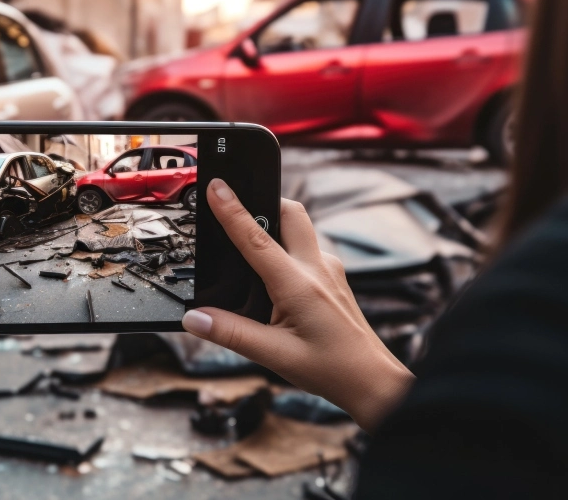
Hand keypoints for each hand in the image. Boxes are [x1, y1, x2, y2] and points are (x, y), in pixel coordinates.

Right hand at [182, 180, 413, 432]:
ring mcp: (329, 271)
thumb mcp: (274, 356)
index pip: (256, 239)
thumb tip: (195, 318)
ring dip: (275, 225)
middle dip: (264, 199)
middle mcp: (317, 270)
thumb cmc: (332, 369)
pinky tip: (275, 275)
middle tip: (237, 200)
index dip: (231, 210)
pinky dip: (286, 249)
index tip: (216, 186)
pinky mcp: (334, 278)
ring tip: (249, 241)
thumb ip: (230, 334)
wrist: (373, 381)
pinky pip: (307, 249)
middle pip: (290, 213)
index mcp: (299, 285)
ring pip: (300, 229)